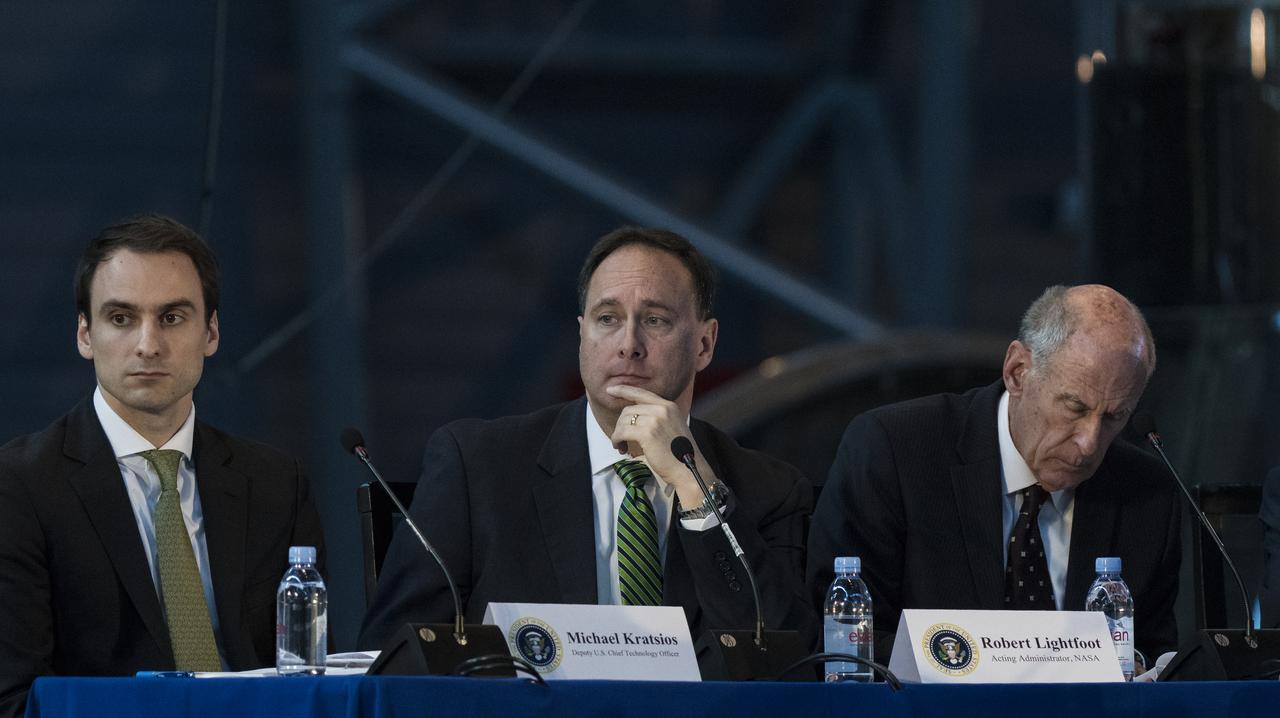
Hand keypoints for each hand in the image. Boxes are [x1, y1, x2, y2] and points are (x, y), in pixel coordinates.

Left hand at [606, 384, 717, 507]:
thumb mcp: (671, 427)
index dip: (623, 390)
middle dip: (620, 424)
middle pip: (629, 409)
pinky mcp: (647, 433)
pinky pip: (622, 432)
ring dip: (618, 434)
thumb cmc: (679, 455)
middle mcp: (662, 409)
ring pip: (624, 421)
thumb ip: (656, 418)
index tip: (610, 389)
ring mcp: (656, 420)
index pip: (641, 393)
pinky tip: (621, 448)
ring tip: (621, 446)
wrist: (689, 470)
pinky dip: (617, 440)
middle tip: (620, 439)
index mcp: (669, 406)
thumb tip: (633, 417)